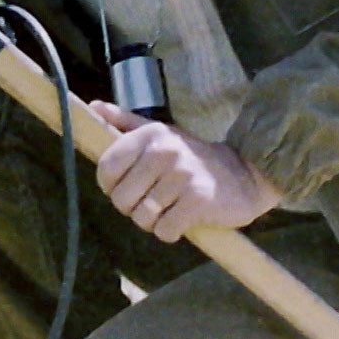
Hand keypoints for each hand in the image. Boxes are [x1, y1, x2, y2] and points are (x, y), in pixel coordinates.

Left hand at [90, 101, 283, 242]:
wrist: (245, 174)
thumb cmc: (193, 158)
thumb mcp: (161, 133)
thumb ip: (125, 122)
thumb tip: (93, 107)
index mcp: (151, 134)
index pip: (106, 168)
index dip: (111, 185)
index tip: (128, 186)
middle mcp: (164, 151)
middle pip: (121, 199)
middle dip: (133, 208)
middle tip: (154, 200)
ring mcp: (181, 176)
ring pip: (142, 218)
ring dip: (153, 222)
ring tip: (170, 208)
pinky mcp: (197, 201)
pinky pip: (164, 231)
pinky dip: (171, 232)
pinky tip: (183, 219)